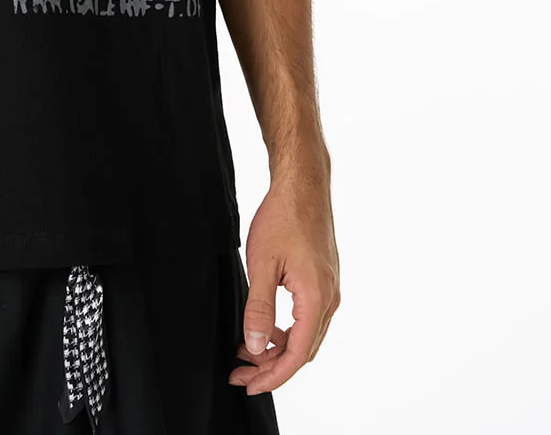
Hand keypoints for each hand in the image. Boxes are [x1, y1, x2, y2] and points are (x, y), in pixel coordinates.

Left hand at [228, 173, 340, 397]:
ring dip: (278, 349)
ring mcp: (329, 290)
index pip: (296, 355)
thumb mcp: (262, 263)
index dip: (272, 376)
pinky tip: (264, 326)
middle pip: (303, 351)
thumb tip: (254, 347)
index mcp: (316, 299)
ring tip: (246, 351)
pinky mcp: (324, 281)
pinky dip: (286, 330)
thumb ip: (258, 308)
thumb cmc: (283, 216)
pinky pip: (307, 318)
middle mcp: (329, 299)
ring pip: (305, 336)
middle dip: (272, 367)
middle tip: (240, 373)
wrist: (303, 185)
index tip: (249, 385)